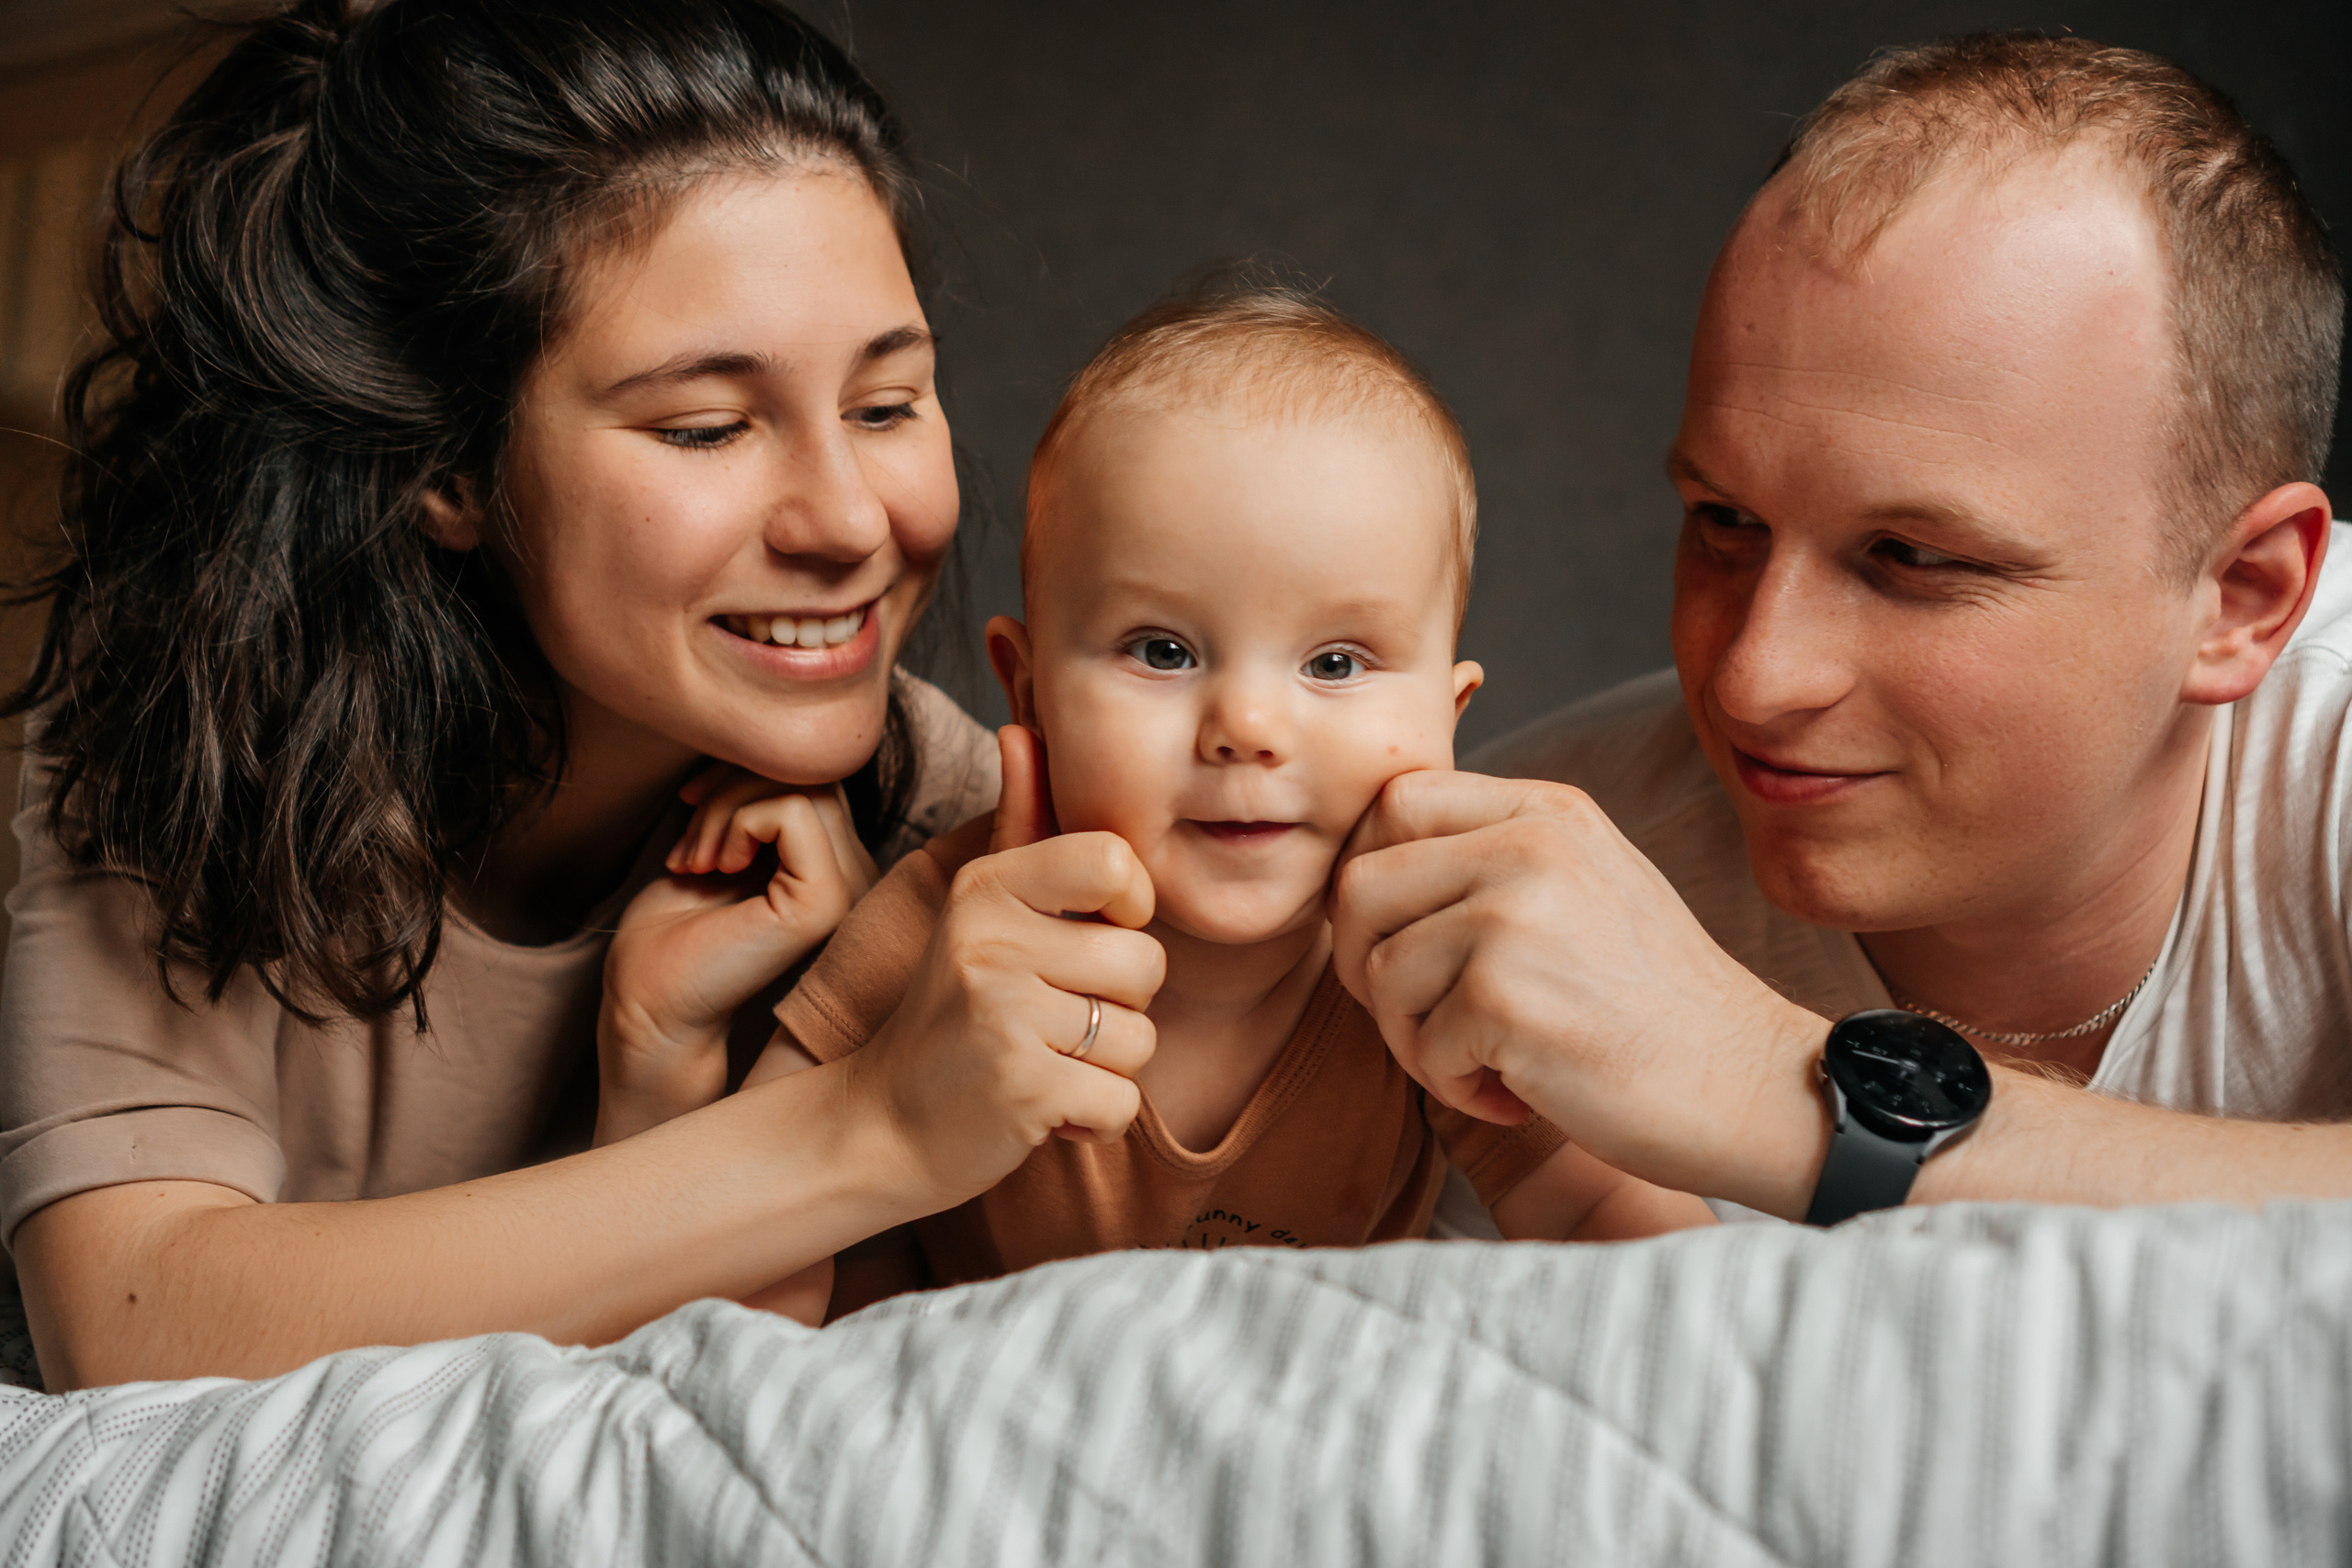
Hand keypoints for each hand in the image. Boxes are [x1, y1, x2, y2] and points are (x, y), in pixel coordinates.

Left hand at [597, 768, 879, 1143]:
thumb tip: (767, 743)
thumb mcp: (720, 839)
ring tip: (695, 857)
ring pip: (803, 785)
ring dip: (727, 804)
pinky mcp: (826, 901)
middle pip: (815, 773)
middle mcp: (855, 876)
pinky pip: (793, 812)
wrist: (648, 1004)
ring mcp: (849, 890)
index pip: (817, 775)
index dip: (750, 771)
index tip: (692, 805)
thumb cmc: (673, 933)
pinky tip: (714, 865)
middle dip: (734, 783)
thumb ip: (756, 798)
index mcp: (834, 865)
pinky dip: (736, 821)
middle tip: (689, 841)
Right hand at [844, 725, 1164, 1207]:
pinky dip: (1090, 1120)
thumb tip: (1021, 729)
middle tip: (1052, 1023)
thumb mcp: (976, 912)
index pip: (1115, 862)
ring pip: (1140, 1038)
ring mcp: (1004, 1014)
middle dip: (1117, 1008)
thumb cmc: (951, 1015)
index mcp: (987, 888)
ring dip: (1104, 1068)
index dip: (1131, 908)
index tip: (1094, 934)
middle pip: (1145, 963)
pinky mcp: (1022, 1088)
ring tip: (1042, 1063)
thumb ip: (1018, 828)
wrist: (878, 1126)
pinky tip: (1040, 1109)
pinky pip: (1121, 1101)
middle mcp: (991, 940)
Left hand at [1330, 769, 1831, 1210]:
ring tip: (1485, 1060)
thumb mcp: (1584, 884)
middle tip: (1426, 1018)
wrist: (1751, 1084)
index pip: (1393, 802)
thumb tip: (1360, 868)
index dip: (1369, 875)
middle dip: (1368, 966)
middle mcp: (1527, 847)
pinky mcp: (1506, 998)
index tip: (1400, 938)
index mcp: (1544, 811)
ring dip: (1413, 1039)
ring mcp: (1515, 918)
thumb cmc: (1654, 1003)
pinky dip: (1455, 1087)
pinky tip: (1517, 1093)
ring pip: (1378, 972)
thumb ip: (1491, 857)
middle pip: (1359, 887)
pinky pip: (1421, 1045)